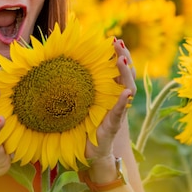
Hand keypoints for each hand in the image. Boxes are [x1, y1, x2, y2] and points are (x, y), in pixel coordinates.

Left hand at [85, 37, 136, 159]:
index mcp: (109, 92)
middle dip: (124, 57)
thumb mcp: (81, 102)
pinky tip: (125, 92)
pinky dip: (123, 101)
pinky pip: (120, 111)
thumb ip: (79, 86)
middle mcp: (117, 99)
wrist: (91, 152)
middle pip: (126, 74)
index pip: (117, 69)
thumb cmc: (85, 125)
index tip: (113, 39)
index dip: (118, 54)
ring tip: (121, 60)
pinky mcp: (113, 124)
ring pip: (128, 89)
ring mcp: (118, 111)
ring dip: (125, 73)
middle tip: (118, 42)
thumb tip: (64, 64)